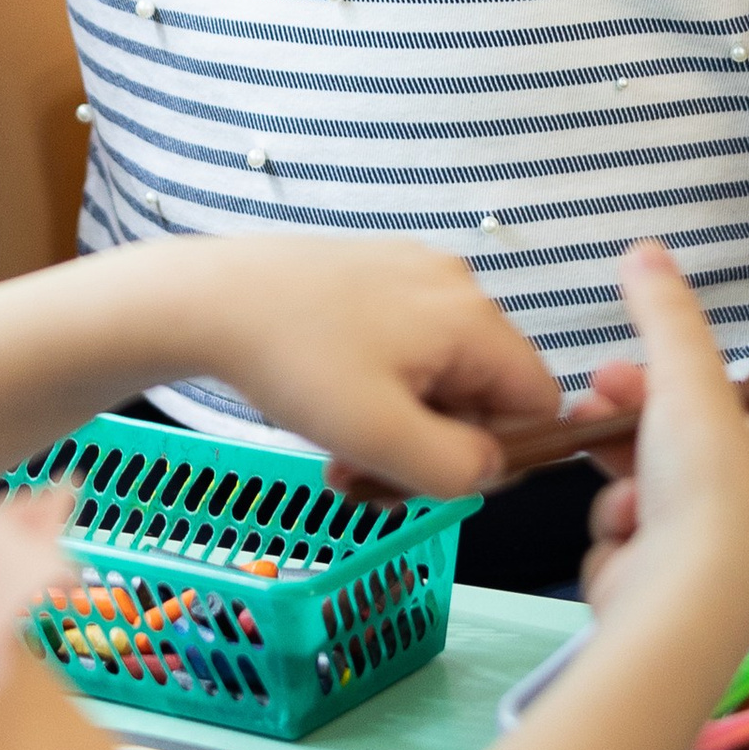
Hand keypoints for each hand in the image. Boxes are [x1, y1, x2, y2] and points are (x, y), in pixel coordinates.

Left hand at [182, 237, 562, 504]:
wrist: (210, 299)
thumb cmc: (297, 366)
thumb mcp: (383, 439)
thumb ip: (460, 471)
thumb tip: (492, 470)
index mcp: (474, 318)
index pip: (538, 400)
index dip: (500, 454)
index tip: (432, 476)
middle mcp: (455, 285)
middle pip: (484, 389)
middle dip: (436, 444)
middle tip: (368, 475)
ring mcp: (411, 273)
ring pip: (438, 374)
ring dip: (400, 426)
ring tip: (339, 452)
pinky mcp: (372, 274)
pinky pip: (403, 346)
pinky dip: (376, 390)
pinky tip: (328, 408)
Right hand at [576, 244, 748, 619]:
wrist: (682, 608)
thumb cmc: (705, 497)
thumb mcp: (686, 384)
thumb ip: (665, 318)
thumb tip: (645, 250)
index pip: (708, 409)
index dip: (653, 387)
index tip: (610, 376)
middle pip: (668, 452)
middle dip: (623, 436)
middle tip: (586, 416)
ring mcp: (712, 560)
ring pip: (638, 498)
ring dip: (617, 493)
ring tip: (620, 505)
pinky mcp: (668, 594)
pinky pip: (624, 546)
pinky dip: (614, 543)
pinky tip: (623, 550)